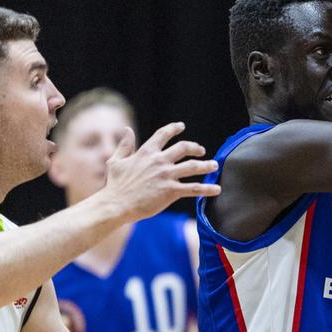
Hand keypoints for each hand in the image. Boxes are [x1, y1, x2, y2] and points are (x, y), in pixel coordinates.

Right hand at [99, 123, 219, 220]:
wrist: (116, 205)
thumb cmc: (114, 185)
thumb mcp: (116, 161)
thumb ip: (125, 145)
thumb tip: (127, 129)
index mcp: (146, 152)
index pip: (163, 134)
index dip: (173, 128)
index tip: (181, 126)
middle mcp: (159, 161)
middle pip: (183, 148)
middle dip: (195, 147)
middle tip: (202, 150)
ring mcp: (166, 175)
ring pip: (193, 166)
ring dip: (206, 165)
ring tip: (214, 166)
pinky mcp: (171, 191)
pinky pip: (194, 188)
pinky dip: (207, 189)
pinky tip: (216, 189)